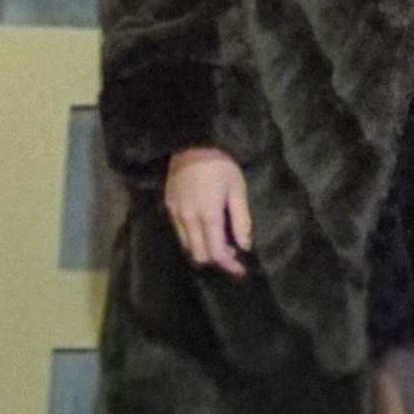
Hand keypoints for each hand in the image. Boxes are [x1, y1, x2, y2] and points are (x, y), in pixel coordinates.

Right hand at [165, 146, 253, 275]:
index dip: (229, 266)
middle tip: (232, 254)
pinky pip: (180, 234)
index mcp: (207, 215)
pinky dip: (193, 240)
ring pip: (187, 247)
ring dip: (204, 251)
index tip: (241, 269)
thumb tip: (244, 246)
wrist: (192, 143)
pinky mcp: (168, 208)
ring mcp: (175, 214)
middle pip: (199, 255)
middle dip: (216, 260)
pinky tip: (204, 230)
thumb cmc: (220, 165)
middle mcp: (188, 219)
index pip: (216, 252)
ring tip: (220, 242)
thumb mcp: (237, 190)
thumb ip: (241, 220)